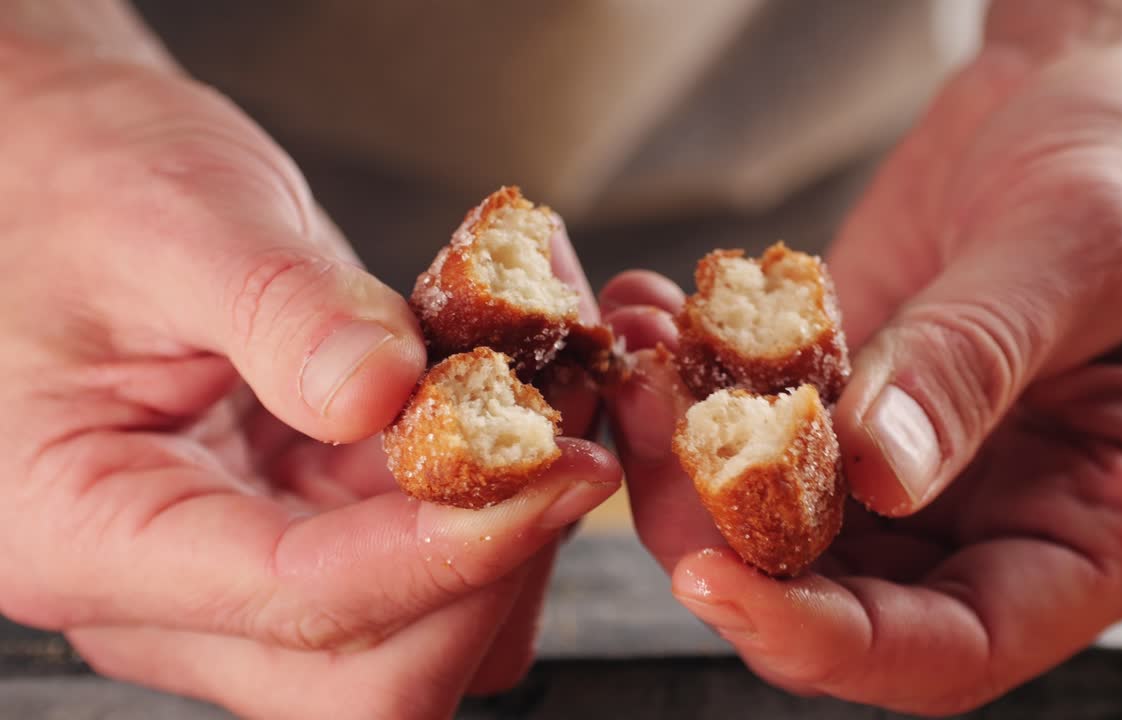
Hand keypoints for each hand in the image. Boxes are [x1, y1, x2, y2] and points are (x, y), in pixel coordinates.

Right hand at [0, 37, 618, 718]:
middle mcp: (163, 592)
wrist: (66, 177)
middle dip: (494, 569)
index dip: (448, 550)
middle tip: (571, 443)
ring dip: (510, 544)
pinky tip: (516, 406)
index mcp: (87, 530)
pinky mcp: (302, 532)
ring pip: (416, 643)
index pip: (298, 601)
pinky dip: (492, 506)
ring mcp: (237, 573)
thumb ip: (276, 308)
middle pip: (369, 675)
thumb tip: (383, 393)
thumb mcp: (173, 220)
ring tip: (554, 409)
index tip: (556, 467)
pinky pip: (424, 575)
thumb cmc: (80, 186)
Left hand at [605, 5, 1121, 713]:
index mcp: (1106, 532)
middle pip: (842, 594)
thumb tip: (874, 473)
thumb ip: (974, 361)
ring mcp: (923, 462)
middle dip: (724, 531)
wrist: (1106, 80)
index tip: (716, 578)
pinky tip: (658, 313)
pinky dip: (702, 380)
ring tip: (642, 361)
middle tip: (648, 434)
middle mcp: (1004, 519)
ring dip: (691, 451)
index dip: (827, 639)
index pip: (953, 650)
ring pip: (781, 512)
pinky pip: (765, 419)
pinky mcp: (859, 395)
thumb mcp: (1082, 247)